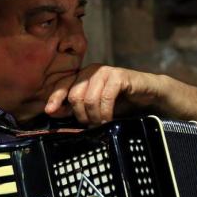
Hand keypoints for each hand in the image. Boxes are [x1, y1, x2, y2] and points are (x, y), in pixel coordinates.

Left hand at [44, 63, 161, 124]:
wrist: (146, 96)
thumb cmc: (120, 102)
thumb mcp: (94, 107)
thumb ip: (75, 108)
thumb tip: (53, 111)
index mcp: (83, 76)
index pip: (63, 85)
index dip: (55, 98)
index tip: (50, 112)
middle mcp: (92, 71)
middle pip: (75, 95)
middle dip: (81, 115)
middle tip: (91, 125)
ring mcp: (105, 72)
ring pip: (89, 98)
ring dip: (94, 116)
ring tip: (101, 124)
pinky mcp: (119, 76)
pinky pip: (106, 97)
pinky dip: (106, 112)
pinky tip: (109, 119)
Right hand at [44, 63, 196, 142]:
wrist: (178, 105)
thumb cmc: (191, 110)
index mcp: (150, 83)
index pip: (118, 77)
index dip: (104, 97)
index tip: (104, 121)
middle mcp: (128, 79)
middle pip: (95, 77)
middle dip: (87, 103)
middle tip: (93, 126)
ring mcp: (114, 84)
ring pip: (83, 80)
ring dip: (70, 98)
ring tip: (64, 117)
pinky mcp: (105, 94)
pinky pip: (78, 89)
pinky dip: (64, 97)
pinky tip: (53, 110)